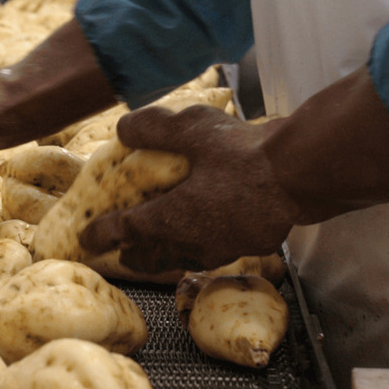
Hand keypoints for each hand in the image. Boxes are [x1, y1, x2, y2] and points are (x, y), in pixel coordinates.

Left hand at [79, 66, 388, 273]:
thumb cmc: (245, 154)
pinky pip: (213, 253)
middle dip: (133, 256)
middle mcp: (193, 241)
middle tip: (121, 255)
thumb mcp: (191, 130)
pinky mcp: (251, 244)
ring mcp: (224, 247)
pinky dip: (198, 249)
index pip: (125, 231)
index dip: (102, 235)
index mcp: (171, 218)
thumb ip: (152, 129)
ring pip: (184, 259)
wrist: (302, 174)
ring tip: (159, 252)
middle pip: (153, 256)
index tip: (86, 240)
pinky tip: (208, 237)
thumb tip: (123, 129)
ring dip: (166, 257)